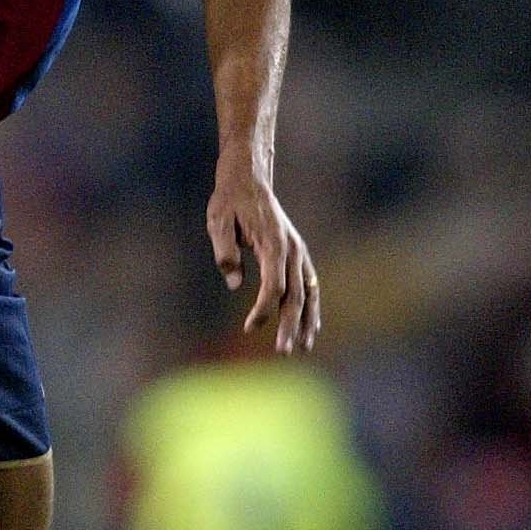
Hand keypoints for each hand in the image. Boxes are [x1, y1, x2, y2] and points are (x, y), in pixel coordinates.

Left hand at [206, 150, 319, 353]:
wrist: (249, 178)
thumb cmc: (229, 201)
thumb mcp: (218, 221)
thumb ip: (225, 251)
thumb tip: (234, 283)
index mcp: (274, 243)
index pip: (273, 286)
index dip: (262, 310)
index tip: (247, 328)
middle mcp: (292, 249)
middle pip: (295, 295)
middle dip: (291, 325)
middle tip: (284, 351)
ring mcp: (298, 251)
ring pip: (309, 293)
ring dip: (307, 321)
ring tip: (303, 347)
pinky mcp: (297, 253)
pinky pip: (310, 285)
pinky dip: (312, 307)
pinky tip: (312, 327)